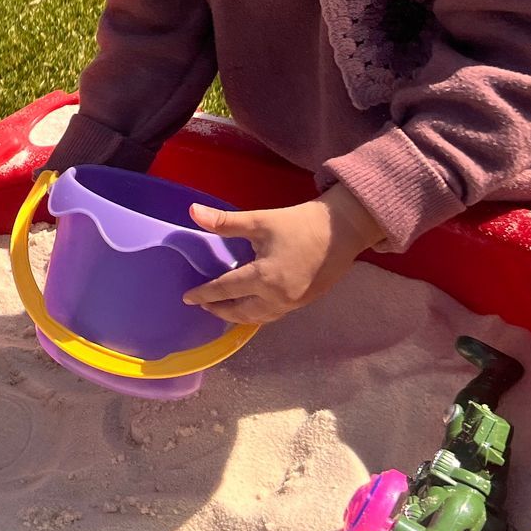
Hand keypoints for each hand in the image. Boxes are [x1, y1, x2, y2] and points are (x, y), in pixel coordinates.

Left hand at [182, 186, 386, 324]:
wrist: (343, 229)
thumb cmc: (299, 223)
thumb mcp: (259, 220)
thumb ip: (224, 222)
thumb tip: (192, 211)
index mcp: (263, 278)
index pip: (225, 290)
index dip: (204, 294)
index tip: (187, 297)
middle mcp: (277, 297)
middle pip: (240, 312)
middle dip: (219, 310)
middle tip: (203, 305)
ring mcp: (292, 303)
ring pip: (258, 318)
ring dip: (238, 316)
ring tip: (222, 309)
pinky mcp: (304, 302)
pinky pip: (274, 315)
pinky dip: (257, 315)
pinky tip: (251, 308)